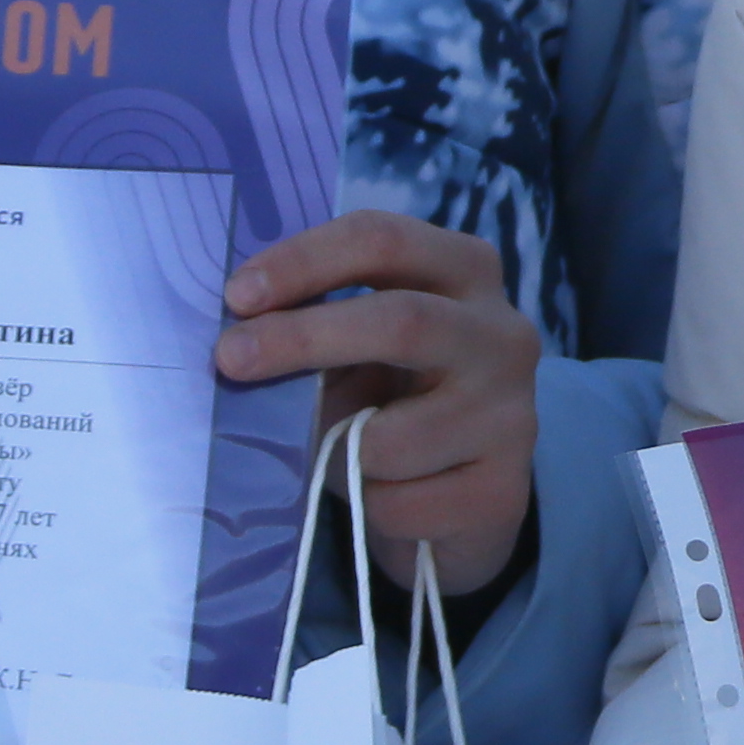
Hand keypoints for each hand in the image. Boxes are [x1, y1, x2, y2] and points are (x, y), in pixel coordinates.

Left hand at [220, 213, 538, 594]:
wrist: (465, 489)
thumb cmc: (392, 394)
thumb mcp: (358, 344)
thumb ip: (314, 325)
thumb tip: (238, 343)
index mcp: (464, 270)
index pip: (384, 240)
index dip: (304, 261)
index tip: (237, 296)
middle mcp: (502, 334)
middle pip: (402, 321)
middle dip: (303, 338)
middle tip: (230, 358)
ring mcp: (513, 415)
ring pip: (389, 438)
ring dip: (333, 451)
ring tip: (333, 453)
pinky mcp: (502, 489)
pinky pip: (398, 503)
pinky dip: (362, 504)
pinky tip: (379, 494)